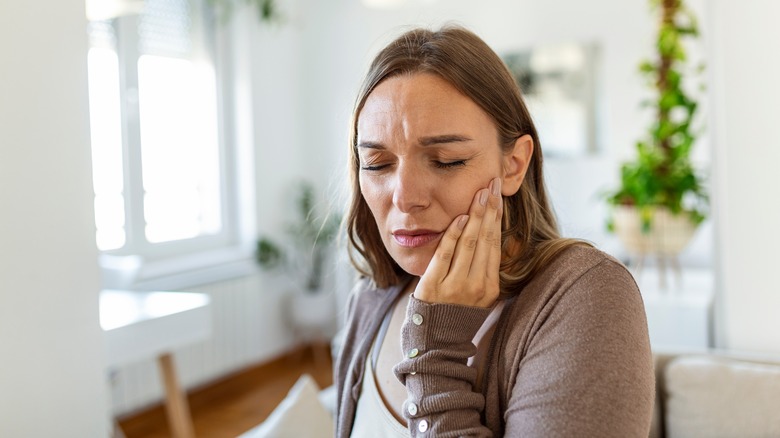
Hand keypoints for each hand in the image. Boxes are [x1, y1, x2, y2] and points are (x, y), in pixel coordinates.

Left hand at [414, 177, 502, 307]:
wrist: (436, 340)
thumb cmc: (457, 312)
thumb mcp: (478, 294)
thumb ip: (483, 267)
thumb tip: (489, 232)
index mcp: (490, 286)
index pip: (496, 244)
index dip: (497, 217)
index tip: (499, 195)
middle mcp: (476, 286)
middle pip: (486, 239)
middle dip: (490, 209)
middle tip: (493, 184)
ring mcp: (455, 286)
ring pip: (469, 244)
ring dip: (475, 215)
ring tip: (480, 193)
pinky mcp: (434, 286)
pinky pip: (446, 254)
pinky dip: (454, 235)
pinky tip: (460, 218)